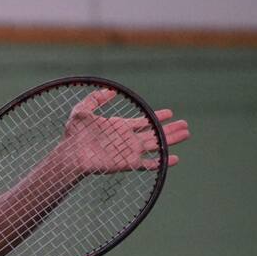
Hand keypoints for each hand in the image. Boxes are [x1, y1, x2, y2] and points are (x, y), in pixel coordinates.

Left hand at [62, 88, 189, 173]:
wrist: (70, 155)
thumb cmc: (73, 135)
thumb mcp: (82, 111)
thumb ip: (95, 99)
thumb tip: (111, 91)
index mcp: (119, 126)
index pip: (142, 121)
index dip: (156, 117)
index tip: (170, 113)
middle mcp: (127, 139)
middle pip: (153, 132)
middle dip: (170, 128)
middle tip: (185, 124)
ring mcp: (128, 151)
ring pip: (155, 145)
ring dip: (170, 140)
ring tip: (186, 134)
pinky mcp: (127, 163)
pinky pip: (148, 164)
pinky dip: (161, 162)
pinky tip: (174, 159)